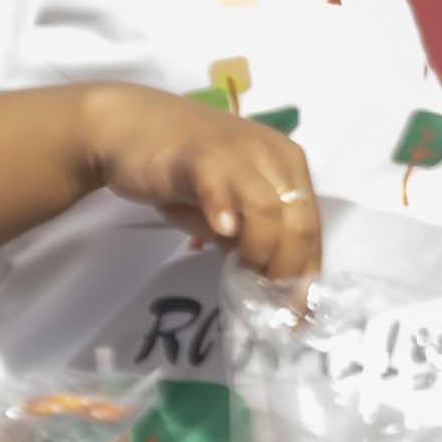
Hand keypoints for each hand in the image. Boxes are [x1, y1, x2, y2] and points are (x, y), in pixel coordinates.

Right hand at [81, 87, 320, 287]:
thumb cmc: (182, 170)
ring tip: (243, 276)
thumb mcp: (227, 208)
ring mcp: (237, 152)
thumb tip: (271, 285)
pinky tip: (218, 235)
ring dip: (261, 252)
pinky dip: (224, 213)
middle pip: (299, 222)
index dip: (308, 273)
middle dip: (288, 272)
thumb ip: (252, 237)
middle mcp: (272, 154)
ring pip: (270, 209)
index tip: (298, 315)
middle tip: (270, 304)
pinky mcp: (197, 156)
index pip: (312, 226)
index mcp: (288, 164)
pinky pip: (220, 186)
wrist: (129, 125)